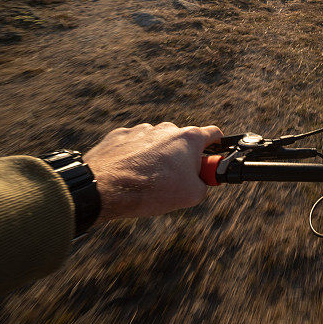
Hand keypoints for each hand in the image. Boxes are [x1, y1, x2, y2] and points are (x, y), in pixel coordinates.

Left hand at [83, 122, 222, 224]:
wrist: (105, 188)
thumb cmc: (152, 190)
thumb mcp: (192, 195)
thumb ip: (205, 183)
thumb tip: (201, 181)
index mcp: (189, 138)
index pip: (214, 134)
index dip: (217, 148)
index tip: (212, 161)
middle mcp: (167, 128)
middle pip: (183, 141)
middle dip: (183, 158)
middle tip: (176, 179)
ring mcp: (141, 129)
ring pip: (157, 143)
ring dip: (157, 157)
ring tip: (147, 180)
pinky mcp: (120, 135)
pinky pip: (134, 145)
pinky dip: (135, 157)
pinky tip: (130, 173)